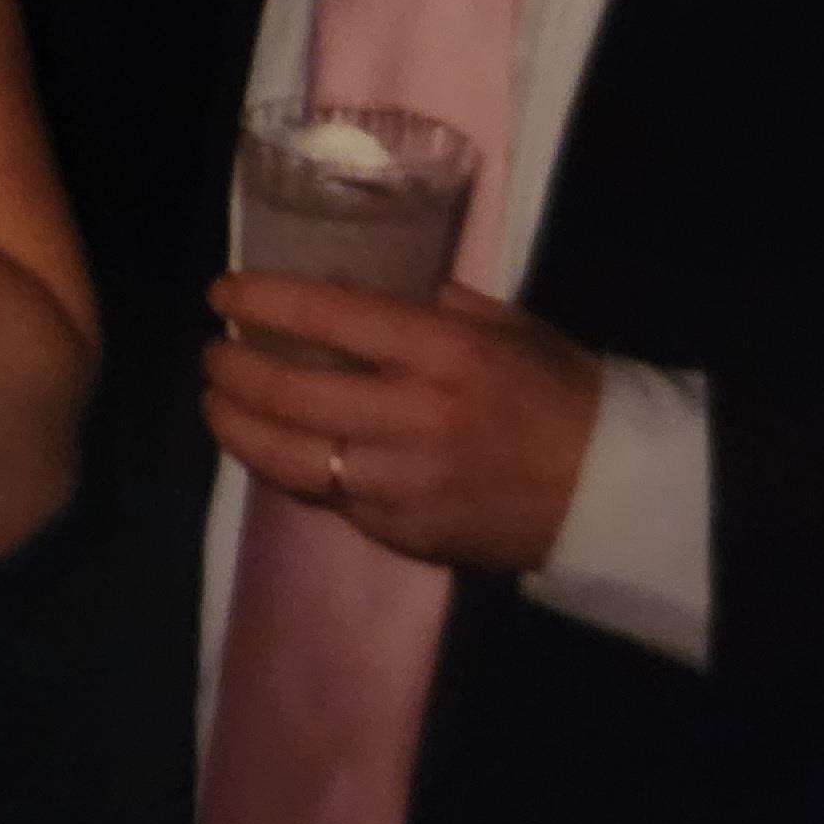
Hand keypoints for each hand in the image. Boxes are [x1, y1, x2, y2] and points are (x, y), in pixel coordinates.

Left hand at [201, 275, 603, 577]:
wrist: (609, 493)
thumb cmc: (558, 392)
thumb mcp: (502, 324)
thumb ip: (427, 304)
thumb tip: (354, 289)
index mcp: (441, 352)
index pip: (326, 316)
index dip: (262, 300)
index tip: (222, 292)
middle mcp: (410, 417)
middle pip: (288, 390)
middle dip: (232, 369)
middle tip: (213, 353)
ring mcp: (399, 483)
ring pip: (286, 457)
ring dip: (236, 426)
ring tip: (216, 403)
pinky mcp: (399, 533)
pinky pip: (324, 497)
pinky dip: (288, 469)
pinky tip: (272, 449)